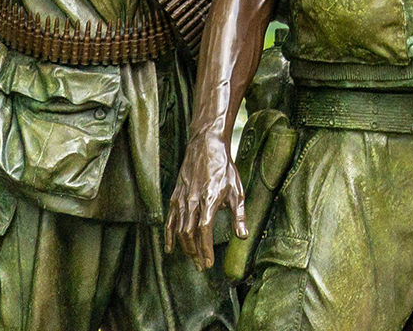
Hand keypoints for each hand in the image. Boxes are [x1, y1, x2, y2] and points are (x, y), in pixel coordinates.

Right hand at [165, 132, 245, 269]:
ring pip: (179, 229)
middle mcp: (192, 202)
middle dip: (195, 253)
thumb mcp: (237, 190)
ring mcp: (181, 199)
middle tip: (202, 266)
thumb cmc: (224, 168)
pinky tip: (171, 248)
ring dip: (185, 247)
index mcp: (209, 201)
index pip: (204, 232)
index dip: (205, 249)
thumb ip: (238, 215)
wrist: (206, 146)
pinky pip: (169, 220)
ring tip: (193, 260)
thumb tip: (243, 236)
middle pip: (189, 234)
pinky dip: (169, 235)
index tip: (209, 263)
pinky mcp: (175, 196)